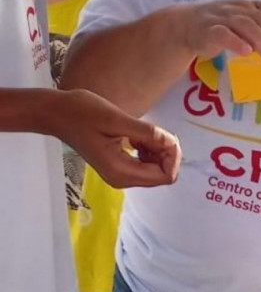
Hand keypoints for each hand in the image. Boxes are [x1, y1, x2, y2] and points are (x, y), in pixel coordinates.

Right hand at [47, 89, 180, 187]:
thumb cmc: (82, 112)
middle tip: (149, 131)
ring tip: (138, 132)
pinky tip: (134, 136)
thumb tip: (172, 143)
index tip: (163, 135)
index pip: (166, 175)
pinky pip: (146, 163)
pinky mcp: (119, 167)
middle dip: (165, 152)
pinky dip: (148, 149)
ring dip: (156, 149)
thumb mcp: (117, 120)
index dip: (172, 156)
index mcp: (121, 172)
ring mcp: (121, 175)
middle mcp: (122, 179)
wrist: (56, 114)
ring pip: (156, 168)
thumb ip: (147, 133)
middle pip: (163, 173)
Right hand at [181, 0, 260, 66]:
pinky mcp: (208, 30)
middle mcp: (240, 9)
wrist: (183, 26)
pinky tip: (247, 53)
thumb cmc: (222, 26)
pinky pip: (223, 34)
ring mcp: (223, 18)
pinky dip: (236, 42)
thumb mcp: (245, 23)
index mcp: (252, 6)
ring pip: (248, 27)